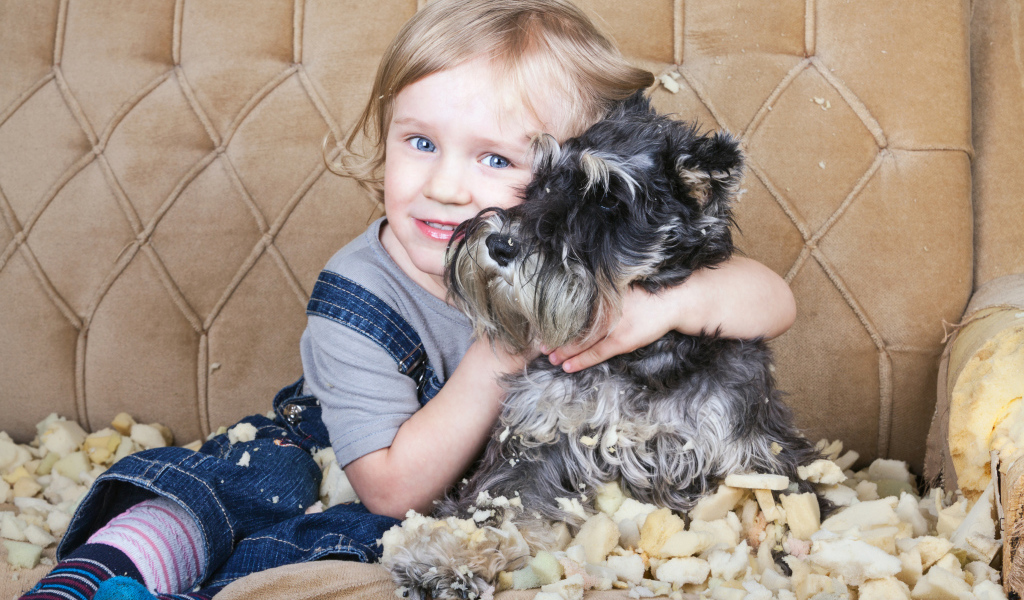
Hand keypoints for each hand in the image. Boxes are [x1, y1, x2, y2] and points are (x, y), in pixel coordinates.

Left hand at [545, 257, 795, 371]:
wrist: (687, 296)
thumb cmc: (659, 288)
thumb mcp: (631, 282)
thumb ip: (610, 288)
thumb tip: (590, 293)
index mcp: (609, 289)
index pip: (576, 305)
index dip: (556, 315)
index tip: (539, 320)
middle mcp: (609, 304)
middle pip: (574, 322)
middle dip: (555, 334)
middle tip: (535, 343)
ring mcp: (617, 322)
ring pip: (582, 339)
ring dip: (563, 349)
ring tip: (546, 356)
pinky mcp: (627, 338)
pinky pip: (598, 352)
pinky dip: (581, 359)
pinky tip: (566, 365)